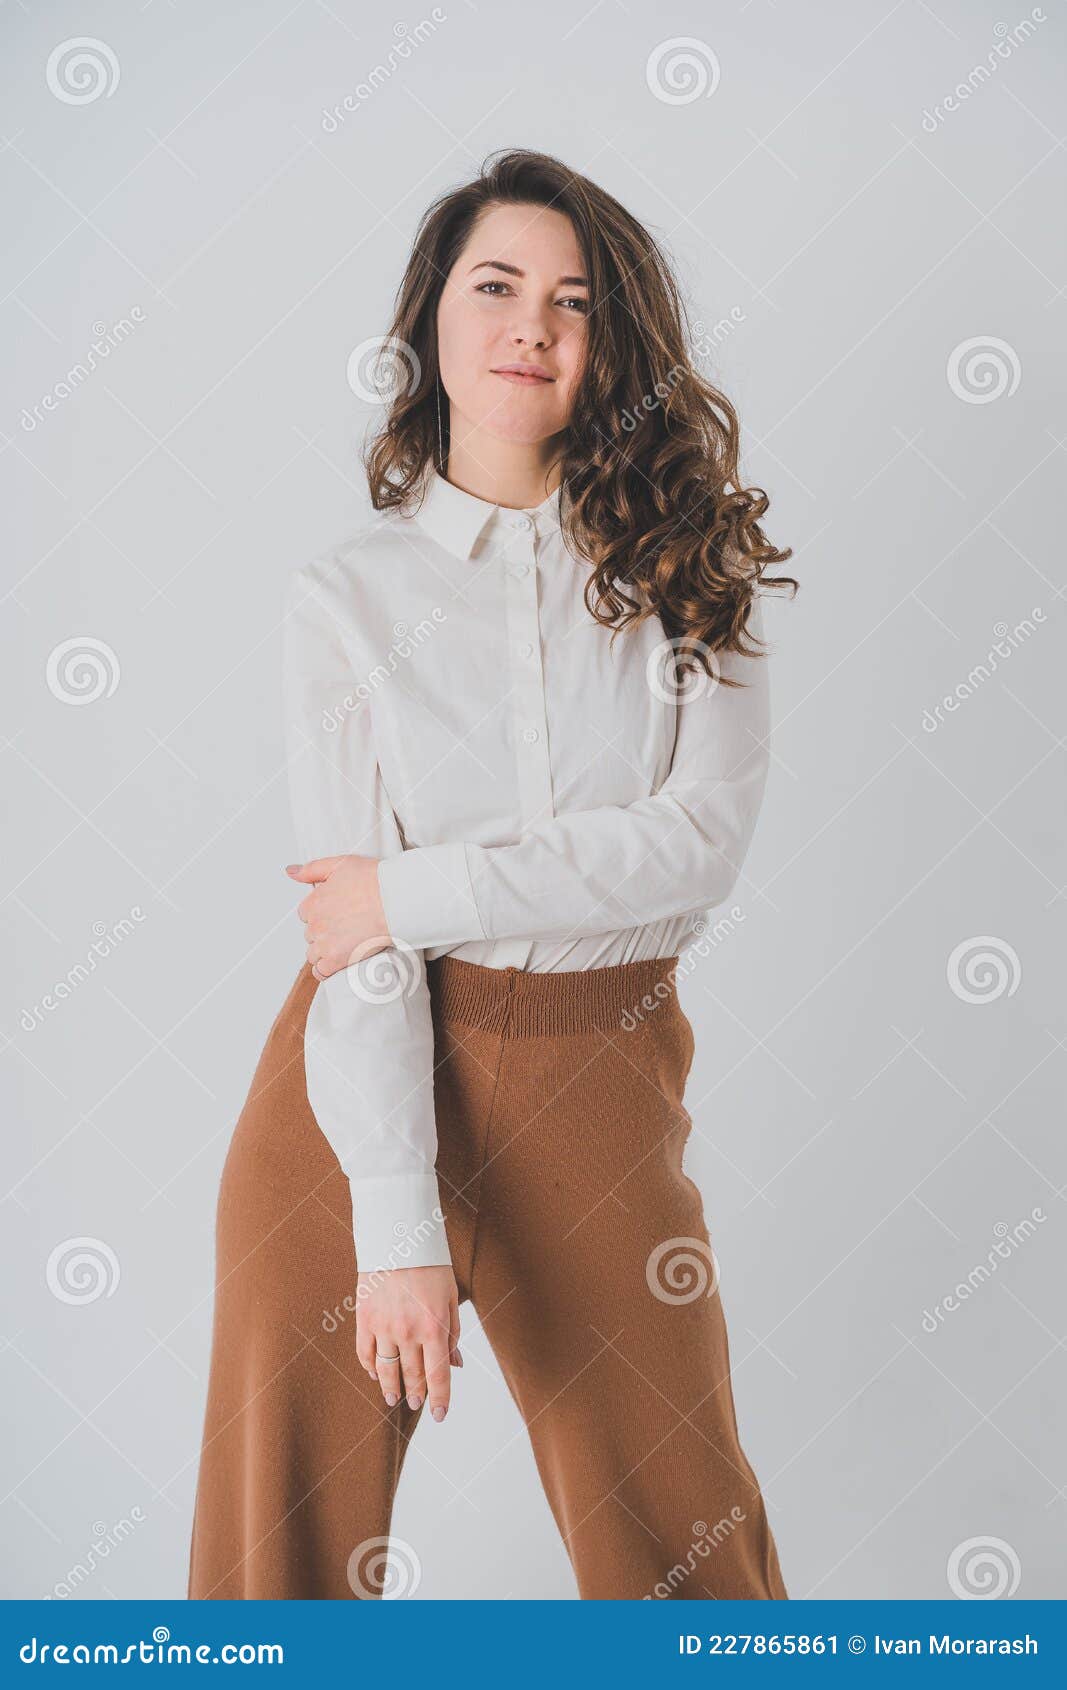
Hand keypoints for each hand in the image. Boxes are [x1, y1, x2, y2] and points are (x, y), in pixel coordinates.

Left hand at [286, 854, 390, 977]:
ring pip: (313, 953)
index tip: (334, 914)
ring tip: (343, 945)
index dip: (319, 914)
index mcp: (314, 902)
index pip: (305, 914)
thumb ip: (312, 869)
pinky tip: (334, 963)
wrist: (394, 900)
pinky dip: (325, 970)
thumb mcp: (340, 864)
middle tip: (344, 928)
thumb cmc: (374, 881)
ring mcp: (324, 943)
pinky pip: (320, 971)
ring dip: (324, 951)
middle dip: (323, 932)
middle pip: (310, 934)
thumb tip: (291, 872)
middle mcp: (315, 924)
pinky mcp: (337, 959)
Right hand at [356, 1266, 460, 1419]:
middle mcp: (408, 1332)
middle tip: (417, 1404)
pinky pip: (365, 1353)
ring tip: (392, 1398)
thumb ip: (452, 1334)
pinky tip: (374, 1374)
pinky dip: (369, 1367)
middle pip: (412, 1376)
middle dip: (416, 1394)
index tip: (439, 1415)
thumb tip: (456, 1365)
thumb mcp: (451, 1298)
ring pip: (386, 1371)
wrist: (398, 1238)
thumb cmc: (431, 1267)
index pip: (438, 1376)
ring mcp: (383, 1327)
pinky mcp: (364, 1319)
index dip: (439, 1400)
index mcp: (434, 1327)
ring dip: (390, 1388)